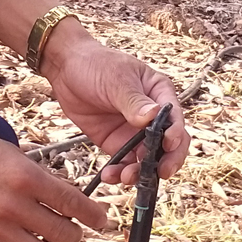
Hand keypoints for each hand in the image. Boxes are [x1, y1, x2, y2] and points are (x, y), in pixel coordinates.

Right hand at [0, 122, 112, 241]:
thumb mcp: (11, 152)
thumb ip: (37, 176)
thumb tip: (63, 198)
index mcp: (26, 176)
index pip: (75, 204)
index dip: (95, 216)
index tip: (101, 221)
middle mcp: (14, 204)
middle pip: (64, 233)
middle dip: (75, 235)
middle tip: (72, 232)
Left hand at [39, 23, 191, 185]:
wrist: (65, 68)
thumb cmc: (96, 64)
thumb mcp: (116, 80)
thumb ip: (134, 102)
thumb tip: (153, 118)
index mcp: (159, 93)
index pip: (175, 119)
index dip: (176, 135)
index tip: (167, 145)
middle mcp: (152, 116)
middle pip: (169, 145)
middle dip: (166, 161)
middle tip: (160, 173)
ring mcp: (134, 131)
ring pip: (147, 159)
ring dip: (141, 172)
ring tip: (126, 177)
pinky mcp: (116, 142)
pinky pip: (124, 162)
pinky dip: (119, 172)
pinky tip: (109, 175)